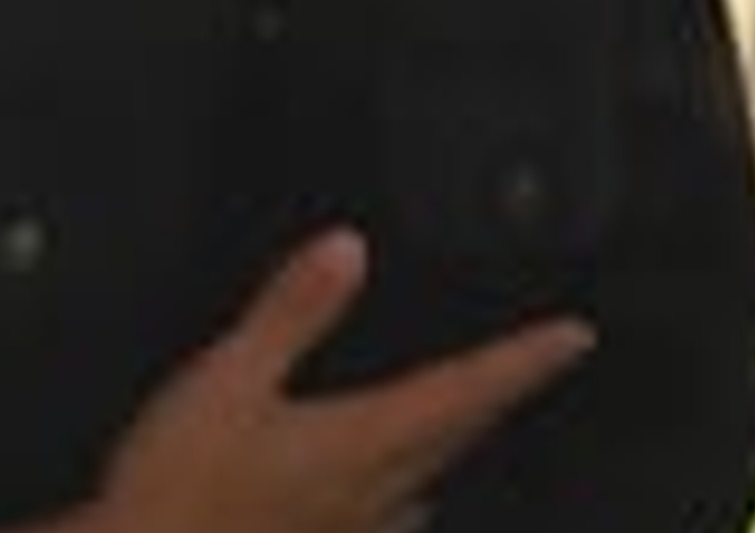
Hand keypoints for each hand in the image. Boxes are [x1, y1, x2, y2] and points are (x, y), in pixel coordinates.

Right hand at [80, 229, 594, 532]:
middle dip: (498, 396)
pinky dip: (401, 485)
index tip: (574, 337)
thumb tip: (346, 249)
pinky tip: (387, 491)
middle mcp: (373, 490)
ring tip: (467, 416)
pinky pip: (383, 514)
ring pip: (427, 478)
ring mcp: (348, 528)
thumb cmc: (180, 486)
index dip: (524, 360)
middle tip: (534, 366)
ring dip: (454, 441)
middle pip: (459, 437)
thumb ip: (290, 312)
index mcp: (361, 438)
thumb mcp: (228, 378)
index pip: (466, 390)